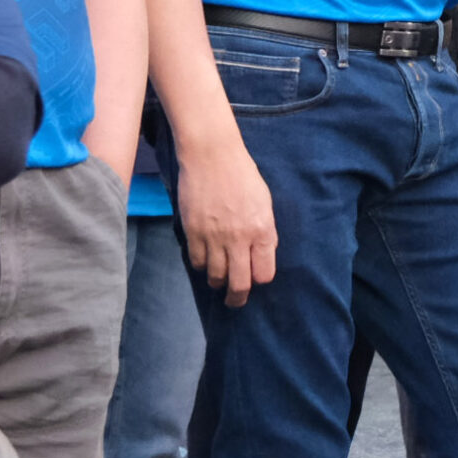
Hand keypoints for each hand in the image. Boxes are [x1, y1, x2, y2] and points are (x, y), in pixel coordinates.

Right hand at [175, 133, 277, 306]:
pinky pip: (196, 262)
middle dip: (238, 297)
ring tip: (220, 279)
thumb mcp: (265, 203)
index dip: (260, 279)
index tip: (256, 277)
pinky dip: (201, 265)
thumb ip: (264, 231)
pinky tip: (205, 261)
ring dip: (218, 281)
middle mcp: (239, 238)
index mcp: (262, 230)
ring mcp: (214, 237)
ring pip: (215, 276)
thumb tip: (262, 254)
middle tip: (236, 300)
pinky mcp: (193, 232)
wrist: (212, 156)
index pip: (264, 273)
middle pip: (239, 284)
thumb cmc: (243, 176)